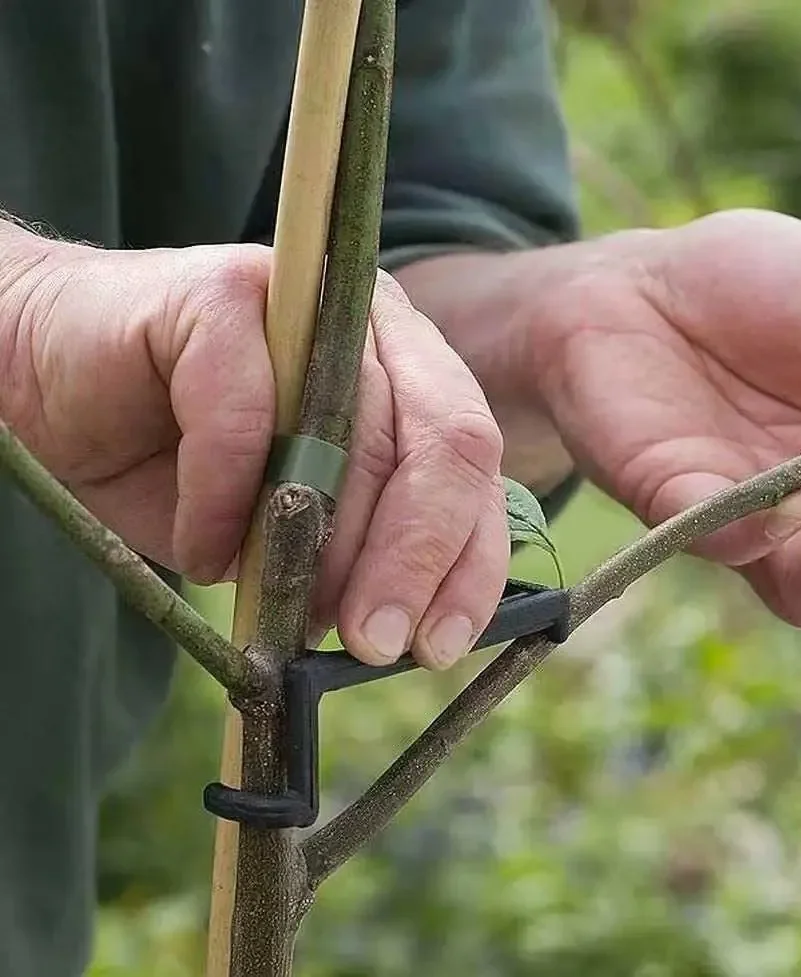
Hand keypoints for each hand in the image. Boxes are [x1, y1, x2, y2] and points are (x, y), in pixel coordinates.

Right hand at [0, 226, 508, 668]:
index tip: (436, 647)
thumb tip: (393, 631)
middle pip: (444, 446)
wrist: (52, 381)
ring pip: (354, 435)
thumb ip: (345, 558)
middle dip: (411, 564)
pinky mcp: (222, 294)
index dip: (468, 562)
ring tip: (279, 608)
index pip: (475, 468)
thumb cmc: (178, 463)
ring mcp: (307, 303)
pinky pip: (244, 417)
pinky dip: (222, 500)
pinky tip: (202, 544)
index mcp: (411, 378)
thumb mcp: (283, 531)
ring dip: (320, 548)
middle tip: (370, 644)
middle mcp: (376, 330)